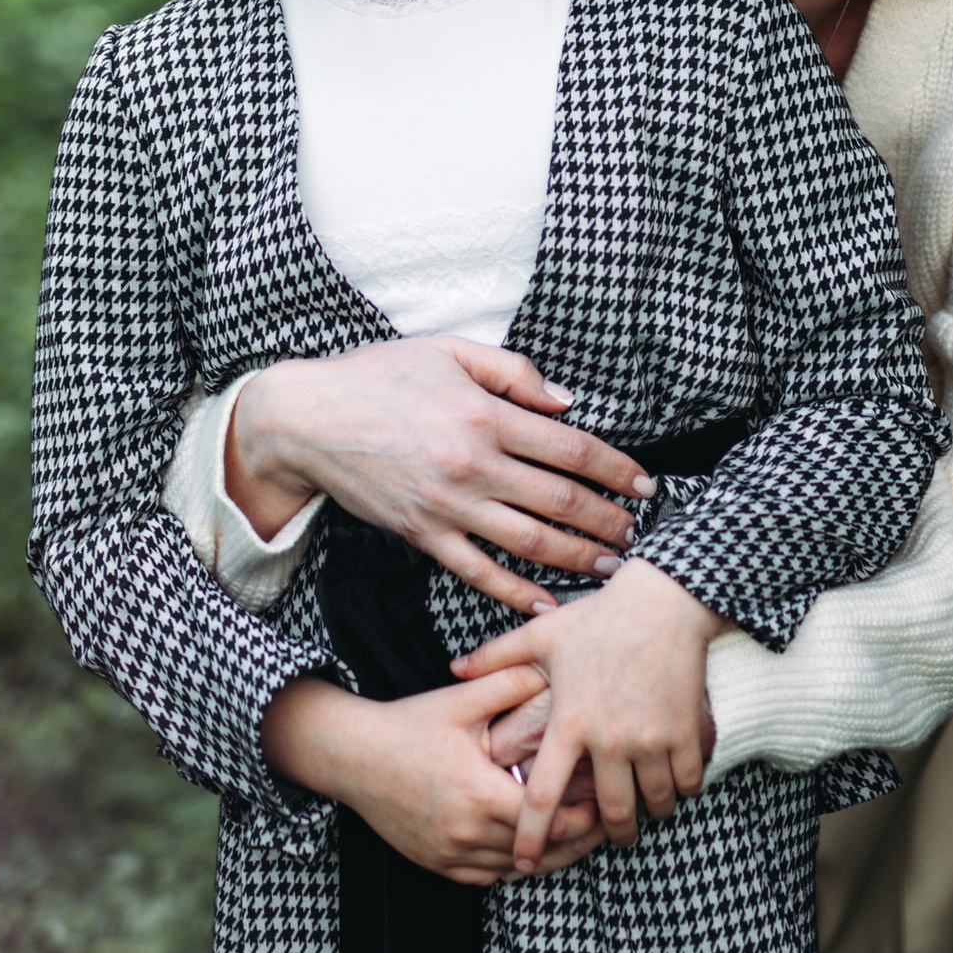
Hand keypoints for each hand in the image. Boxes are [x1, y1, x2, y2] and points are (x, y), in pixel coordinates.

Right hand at [225, 338, 653, 613]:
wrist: (307, 419)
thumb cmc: (378, 376)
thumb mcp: (449, 351)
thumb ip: (513, 370)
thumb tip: (565, 401)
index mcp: (485, 414)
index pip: (570, 447)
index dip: (615, 469)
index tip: (644, 484)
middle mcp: (472, 464)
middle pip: (558, 501)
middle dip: (607, 520)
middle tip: (638, 532)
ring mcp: (447, 506)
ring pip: (527, 542)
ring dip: (576, 557)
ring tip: (610, 565)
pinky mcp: (422, 535)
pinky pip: (477, 571)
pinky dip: (514, 591)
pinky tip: (545, 602)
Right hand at [259, 666, 602, 883]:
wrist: (352, 757)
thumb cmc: (408, 726)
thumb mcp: (460, 701)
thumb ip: (510, 683)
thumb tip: (552, 669)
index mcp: (479, 795)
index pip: (547, 820)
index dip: (582, 817)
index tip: (602, 801)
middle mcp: (466, 833)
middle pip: (538, 852)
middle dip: (576, 840)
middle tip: (602, 824)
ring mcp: (450, 854)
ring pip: (515, 870)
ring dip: (547, 857)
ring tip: (575, 837)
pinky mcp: (437, 864)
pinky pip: (487, 876)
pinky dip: (513, 865)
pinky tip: (530, 846)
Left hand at [454, 563, 728, 868]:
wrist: (666, 599)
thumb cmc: (600, 617)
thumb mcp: (544, 634)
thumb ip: (497, 657)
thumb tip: (453, 668)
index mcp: (569, 723)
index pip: (542, 796)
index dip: (531, 837)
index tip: (524, 862)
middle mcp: (609, 740)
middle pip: (609, 814)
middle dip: (610, 835)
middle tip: (611, 835)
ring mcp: (650, 739)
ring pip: (652, 805)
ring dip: (650, 814)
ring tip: (646, 811)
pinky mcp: (686, 733)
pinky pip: (687, 783)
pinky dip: (682, 790)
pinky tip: (676, 784)